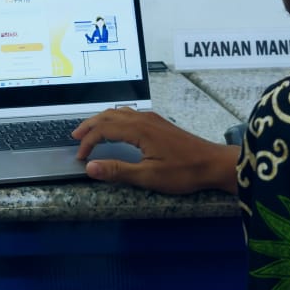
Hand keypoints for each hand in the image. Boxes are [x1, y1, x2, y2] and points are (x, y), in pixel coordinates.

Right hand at [72, 108, 239, 194]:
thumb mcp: (149, 176)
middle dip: (90, 126)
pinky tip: (116, 128)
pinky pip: (129, 114)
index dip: (89, 142)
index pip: (104, 129)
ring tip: (90, 131)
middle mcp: (143, 119)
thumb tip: (90, 167)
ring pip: (119, 112)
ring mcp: (152, 119)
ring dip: (102, 120)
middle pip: (109, 115)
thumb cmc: (183, 172)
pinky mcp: (159, 123)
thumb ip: (118, 171)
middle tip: (76, 137)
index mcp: (138, 129)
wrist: (213, 164)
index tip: (81, 157)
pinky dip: (114, 119)